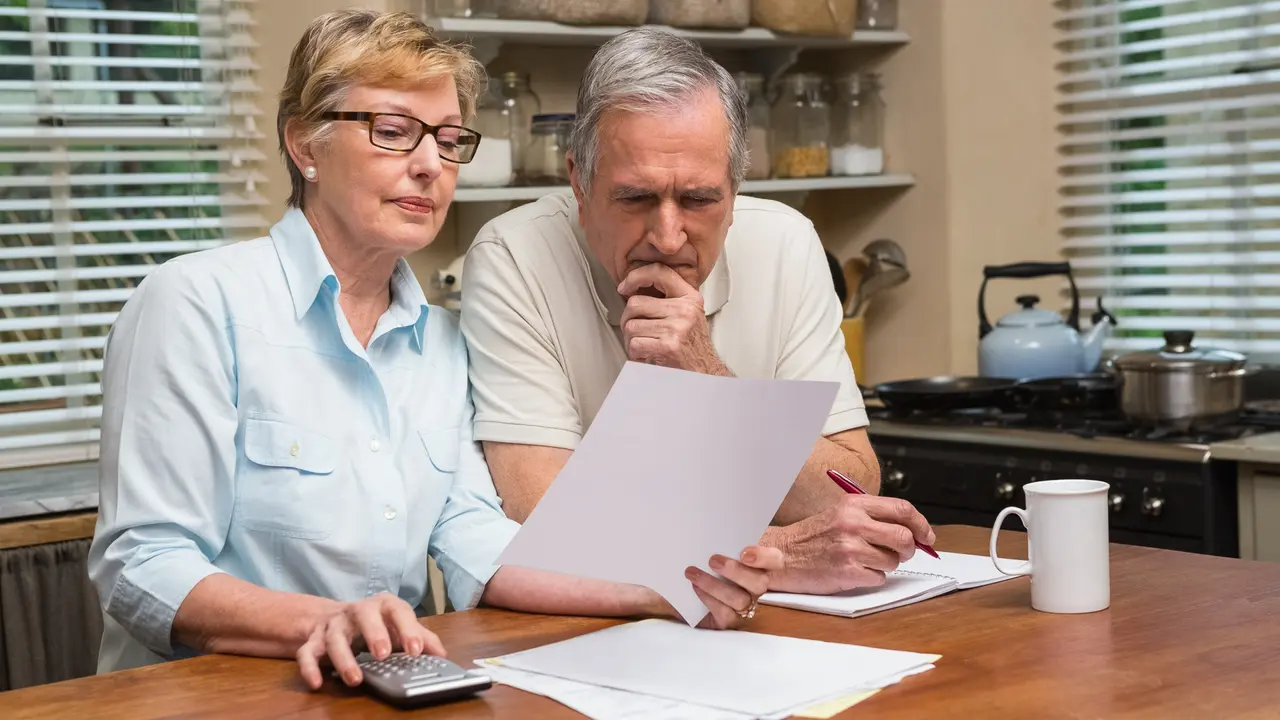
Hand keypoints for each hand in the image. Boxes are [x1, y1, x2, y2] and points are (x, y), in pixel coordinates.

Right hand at [296, 593, 445, 690]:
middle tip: (382, 654)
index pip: (397, 610)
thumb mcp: (399, 626)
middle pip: (363, 615)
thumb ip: (422, 638)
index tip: (416, 650)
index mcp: (383, 606)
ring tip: (355, 679)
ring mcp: (333, 625)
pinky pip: (308, 653)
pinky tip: (317, 682)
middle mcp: (357, 612)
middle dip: (374, 633)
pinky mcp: (314, 640)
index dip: (408, 629)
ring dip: (344, 658)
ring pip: (335, 638)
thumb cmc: (375, 624)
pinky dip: (310, 667)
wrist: (335, 618)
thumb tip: (441, 655)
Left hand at [617, 264, 728, 374]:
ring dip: (631, 340)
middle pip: (635, 303)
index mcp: (690, 298)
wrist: (705, 373)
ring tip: (644, 346)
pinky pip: (635, 344)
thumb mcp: (688, 315)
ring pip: (631, 326)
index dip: (636, 276)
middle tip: (634, 331)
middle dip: (628, 320)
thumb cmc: (693, 347)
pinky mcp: (668, 345)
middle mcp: (685, 310)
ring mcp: (677, 327)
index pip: (659, 272)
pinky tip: (646, 356)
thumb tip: (634, 290)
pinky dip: (635, 354)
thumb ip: (668, 299)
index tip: (624, 287)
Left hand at [683, 545, 783, 628]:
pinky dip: (708, 599)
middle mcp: (756, 587)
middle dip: (736, 571)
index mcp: (759, 566)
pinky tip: (695, 588)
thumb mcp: (714, 554)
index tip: (744, 553)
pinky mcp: (731, 621)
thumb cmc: (706, 568)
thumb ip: (722, 545)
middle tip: (713, 560)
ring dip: (714, 585)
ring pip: (740, 599)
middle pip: (760, 582)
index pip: (775, 560)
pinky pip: (725, 613)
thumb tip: (709, 532)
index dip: (764, 557)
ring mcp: (746, 606)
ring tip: (693, 573)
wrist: (688, 598)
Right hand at [767, 496, 935, 594]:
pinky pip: (879, 578)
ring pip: (893, 561)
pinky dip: (872, 577)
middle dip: (909, 549)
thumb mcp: (842, 514)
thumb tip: (913, 531)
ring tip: (866, 561)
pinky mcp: (848, 571)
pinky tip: (855, 571)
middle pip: (904, 537)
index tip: (926, 536)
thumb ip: (874, 518)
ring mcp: (851, 548)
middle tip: (901, 553)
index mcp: (854, 505)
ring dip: (886, 565)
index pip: (902, 509)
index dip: (921, 524)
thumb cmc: (814, 536)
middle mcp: (854, 523)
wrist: (783, 554)